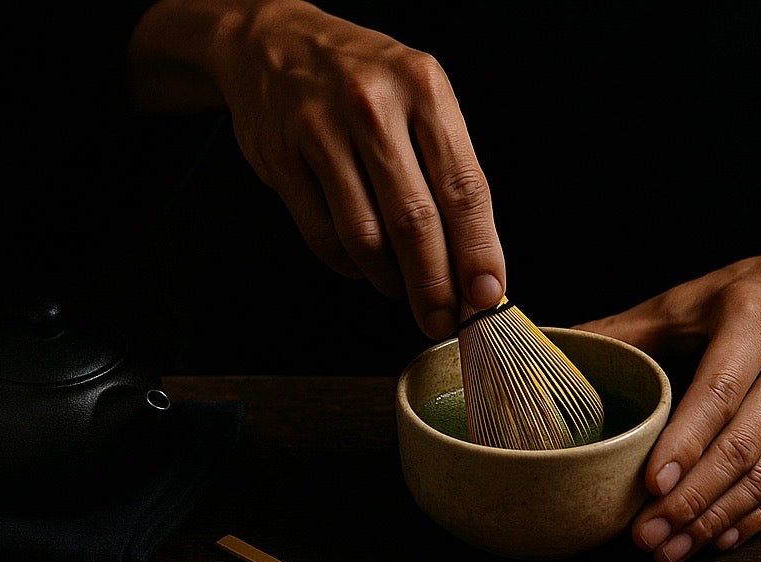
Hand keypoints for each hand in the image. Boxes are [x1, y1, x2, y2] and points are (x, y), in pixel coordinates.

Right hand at [128, 0, 505, 338]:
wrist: (274, 42)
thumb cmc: (363, 80)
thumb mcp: (420, 96)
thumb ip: (448, 167)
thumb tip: (475, 259)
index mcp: (424, 89)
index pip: (462, 187)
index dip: (477, 251)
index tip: (487, 296)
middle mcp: (373, 106)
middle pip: (414, 221)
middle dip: (434, 285)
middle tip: (444, 320)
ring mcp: (320, 131)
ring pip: (365, 235)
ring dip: (390, 280)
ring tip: (403, 293)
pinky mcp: (280, 158)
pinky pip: (321, 234)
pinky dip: (348, 266)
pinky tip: (363, 268)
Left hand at [574, 210, 760, 561]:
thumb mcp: (698, 295)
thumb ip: (633, 326)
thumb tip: (569, 341)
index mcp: (756, 325)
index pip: (717, 395)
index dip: (683, 444)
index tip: (651, 482)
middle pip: (739, 448)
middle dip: (690, 500)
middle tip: (646, 533)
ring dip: (715, 520)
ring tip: (671, 548)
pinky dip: (753, 519)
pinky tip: (718, 539)